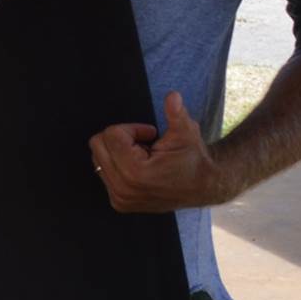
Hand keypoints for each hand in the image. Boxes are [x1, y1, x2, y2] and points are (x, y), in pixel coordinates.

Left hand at [90, 92, 238, 211]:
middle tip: (146, 145)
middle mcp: (123, 189)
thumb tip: (172, 96)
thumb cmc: (193, 158)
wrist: (203, 187)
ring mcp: (120, 199)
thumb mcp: (187, 133)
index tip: (151, 136)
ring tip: (143, 157)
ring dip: (118, 152)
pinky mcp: (119, 204)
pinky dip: (117, 165)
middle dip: (121, 139)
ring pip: (97, 158)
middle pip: (98, 145)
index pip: (112, 135)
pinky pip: (102, 173)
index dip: (133, 129)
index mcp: (136, 172)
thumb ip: (176, 114)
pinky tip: (139, 168)